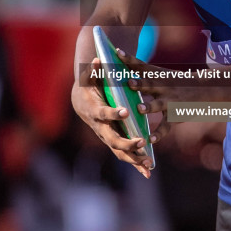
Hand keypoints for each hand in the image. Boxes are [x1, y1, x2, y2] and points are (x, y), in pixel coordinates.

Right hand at [71, 57, 153, 178]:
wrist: (81, 102)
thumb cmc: (89, 87)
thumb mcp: (91, 77)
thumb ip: (95, 71)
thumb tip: (98, 59)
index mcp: (96, 111)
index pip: (104, 114)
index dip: (113, 113)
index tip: (125, 111)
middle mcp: (101, 128)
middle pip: (113, 139)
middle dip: (127, 142)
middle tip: (141, 141)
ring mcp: (107, 137)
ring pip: (120, 152)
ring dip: (134, 159)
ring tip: (149, 164)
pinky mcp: (114, 142)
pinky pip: (125, 155)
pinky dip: (136, 164)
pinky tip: (148, 171)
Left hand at [114, 49, 181, 141]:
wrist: (204, 88)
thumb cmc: (177, 82)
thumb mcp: (162, 75)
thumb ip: (144, 74)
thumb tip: (122, 69)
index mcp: (157, 76)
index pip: (141, 65)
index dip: (129, 59)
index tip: (117, 52)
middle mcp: (162, 87)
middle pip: (149, 84)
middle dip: (139, 84)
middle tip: (129, 81)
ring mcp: (169, 102)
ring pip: (157, 105)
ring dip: (148, 106)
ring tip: (140, 109)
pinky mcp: (174, 115)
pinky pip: (165, 126)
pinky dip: (158, 133)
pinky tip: (150, 139)